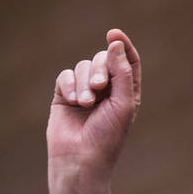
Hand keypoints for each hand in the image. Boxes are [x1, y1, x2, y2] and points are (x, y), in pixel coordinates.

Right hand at [46, 29, 141, 193]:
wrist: (81, 160)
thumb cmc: (108, 137)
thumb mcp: (123, 104)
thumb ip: (122, 73)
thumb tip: (115, 43)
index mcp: (126, 92)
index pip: (128, 60)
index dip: (122, 45)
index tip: (113, 34)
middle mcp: (106, 89)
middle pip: (103, 59)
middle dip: (100, 68)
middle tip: (100, 87)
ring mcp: (84, 91)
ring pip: (82, 66)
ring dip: (84, 81)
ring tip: (85, 103)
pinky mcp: (64, 96)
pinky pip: (65, 76)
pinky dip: (69, 85)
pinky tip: (73, 102)